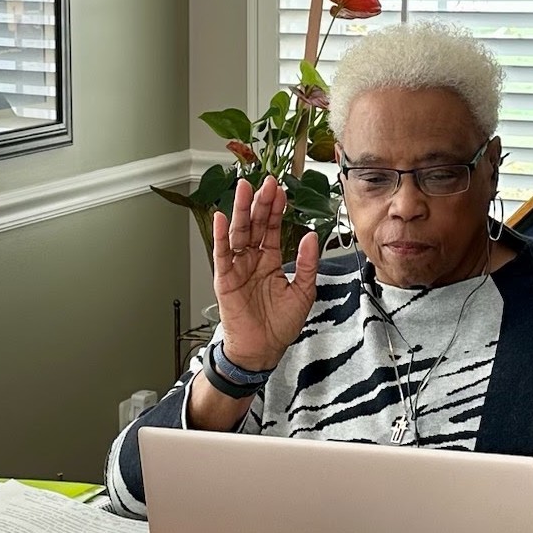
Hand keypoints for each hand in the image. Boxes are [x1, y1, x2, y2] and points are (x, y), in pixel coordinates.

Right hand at [211, 176, 318, 371]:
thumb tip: (312, 236)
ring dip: (242, 211)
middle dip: (261, 203)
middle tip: (267, 182)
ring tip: (245, 189)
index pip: (272, 228)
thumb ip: (307, 264)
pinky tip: (221, 217)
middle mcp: (252, 260)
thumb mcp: (303, 291)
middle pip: (256, 225)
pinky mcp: (224, 279)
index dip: (276, 210)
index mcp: (270, 261)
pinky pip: (222, 254)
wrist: (263, 350)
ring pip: (239, 233)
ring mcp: (237, 267)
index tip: (281, 190)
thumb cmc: (280, 324)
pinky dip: (220, 236)